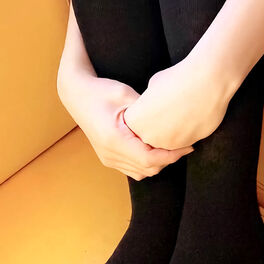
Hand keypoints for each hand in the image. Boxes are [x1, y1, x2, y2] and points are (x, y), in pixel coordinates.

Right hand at [61, 73, 194, 180]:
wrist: (76, 94)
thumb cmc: (101, 90)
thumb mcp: (126, 95)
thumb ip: (146, 111)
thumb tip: (170, 119)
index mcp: (114, 139)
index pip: (149, 159)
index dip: (171, 155)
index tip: (187, 145)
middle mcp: (109, 154)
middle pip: (147, 169)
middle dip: (168, 160)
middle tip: (185, 144)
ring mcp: (107, 158)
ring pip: (140, 173)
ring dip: (158, 163)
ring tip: (173, 147)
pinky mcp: (107, 157)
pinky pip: (132, 169)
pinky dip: (147, 163)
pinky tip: (156, 148)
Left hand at [122, 54, 232, 149]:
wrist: (206, 82)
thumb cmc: (177, 78)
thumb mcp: (153, 85)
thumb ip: (149, 101)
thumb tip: (153, 105)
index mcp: (136, 121)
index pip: (134, 123)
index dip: (144, 111)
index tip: (154, 102)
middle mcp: (150, 137)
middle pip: (149, 134)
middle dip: (156, 124)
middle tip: (168, 108)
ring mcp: (169, 143)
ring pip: (166, 140)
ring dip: (171, 130)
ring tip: (180, 111)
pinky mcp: (187, 144)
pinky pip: (182, 141)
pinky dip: (185, 132)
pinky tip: (191, 116)